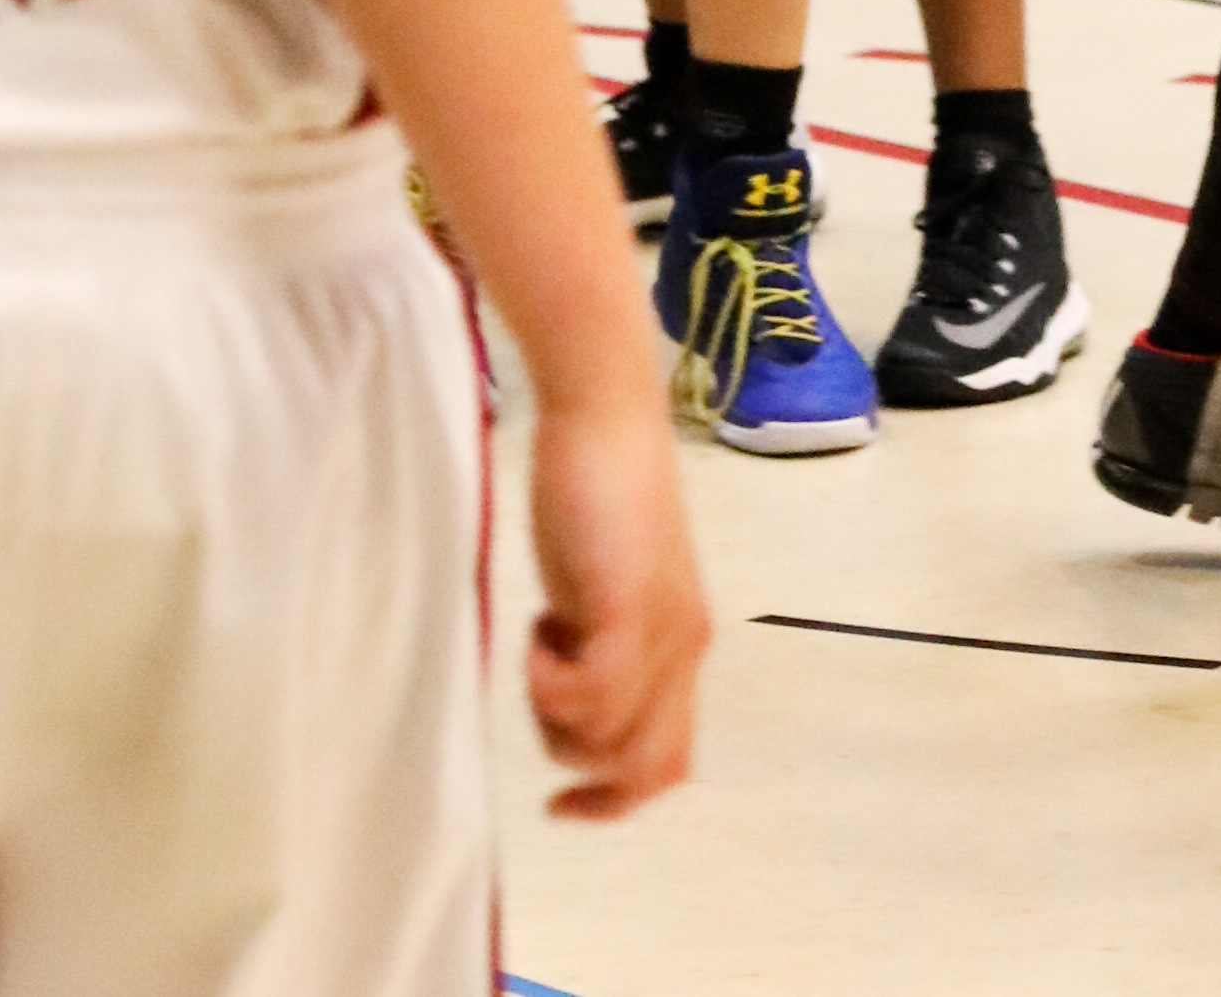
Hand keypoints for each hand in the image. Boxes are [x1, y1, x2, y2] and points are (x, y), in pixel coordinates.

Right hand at [519, 395, 708, 820]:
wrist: (602, 416)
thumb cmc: (592, 494)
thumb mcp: (597, 592)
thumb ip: (597, 648)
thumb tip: (568, 707)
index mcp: (680, 648)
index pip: (668, 764)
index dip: (614, 802)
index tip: (558, 804)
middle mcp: (683, 648)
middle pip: (645, 769)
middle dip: (578, 764)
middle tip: (539, 689)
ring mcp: (660, 629)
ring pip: (609, 743)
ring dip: (554, 715)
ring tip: (541, 639)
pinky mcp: (627, 604)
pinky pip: (593, 694)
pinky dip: (549, 685)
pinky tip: (537, 629)